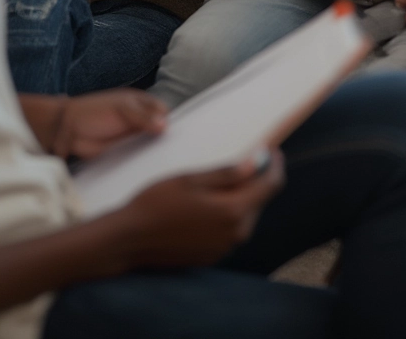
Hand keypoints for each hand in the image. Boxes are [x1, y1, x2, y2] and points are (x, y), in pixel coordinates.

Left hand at [52, 90, 167, 159]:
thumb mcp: (122, 109)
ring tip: (164, 161)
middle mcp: (140, 119)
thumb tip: (166, 126)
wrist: (69, 129)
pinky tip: (150, 166)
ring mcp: (132, 135)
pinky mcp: (125, 150)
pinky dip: (144, 159)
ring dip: (155, 149)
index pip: (163, 112)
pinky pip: (138, 155)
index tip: (177, 136)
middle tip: (173, 151)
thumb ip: (144, 117)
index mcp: (142, 103)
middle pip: (159, 129)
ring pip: (150, 143)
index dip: (169, 122)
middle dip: (165, 138)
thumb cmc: (95, 110)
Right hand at [110, 151, 284, 267]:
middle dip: (257, 179)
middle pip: (260, 200)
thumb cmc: (158, 202)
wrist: (130, 239)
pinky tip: (209, 202)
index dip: (274, 165)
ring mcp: (224, 248)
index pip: (270, 185)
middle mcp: (235, 234)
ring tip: (225, 179)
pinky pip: (231, 229)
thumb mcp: (193, 178)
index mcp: (233, 211)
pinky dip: (228, 213)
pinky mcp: (213, 255)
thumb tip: (258, 160)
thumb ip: (229, 172)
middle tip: (247, 159)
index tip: (272, 150)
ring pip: (246, 215)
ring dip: (242, 196)